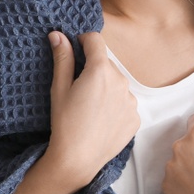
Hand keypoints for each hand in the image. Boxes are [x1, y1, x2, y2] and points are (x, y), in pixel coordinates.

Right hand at [44, 30, 139, 189]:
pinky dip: (114, 105)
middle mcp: (121, 82)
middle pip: (106, 64)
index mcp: (100, 71)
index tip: (75, 49)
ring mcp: (131, 100)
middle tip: (78, 89)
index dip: (82, 41)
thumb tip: (58, 34)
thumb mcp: (59, 88)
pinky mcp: (136, 117)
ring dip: (105, 87)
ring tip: (89, 108)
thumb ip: (62, 58)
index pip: (95, 40)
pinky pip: (124, 102)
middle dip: (93, 69)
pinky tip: (100, 119)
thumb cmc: (65, 123)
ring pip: (116, 83)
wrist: (78, 159)